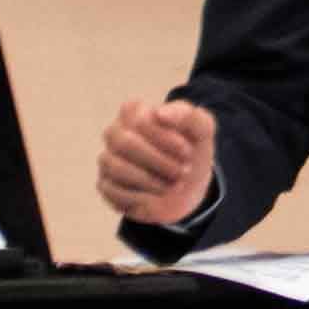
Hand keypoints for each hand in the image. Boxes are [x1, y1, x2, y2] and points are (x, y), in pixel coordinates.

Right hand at [96, 96, 216, 229]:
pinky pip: (114, 190)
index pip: (139, 119)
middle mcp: (115, 133)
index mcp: (135, 113)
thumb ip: (189, 116)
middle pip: (125, 143)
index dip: (165, 137)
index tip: (188, 151)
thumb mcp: (202, 132)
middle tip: (184, 171)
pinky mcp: (106, 184)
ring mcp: (107, 159)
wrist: (188, 187)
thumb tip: (160, 113)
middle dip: (160, 161)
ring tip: (176, 185)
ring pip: (117, 167)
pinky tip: (160, 195)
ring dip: (152, 180)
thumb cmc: (190, 152)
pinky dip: (143, 196)